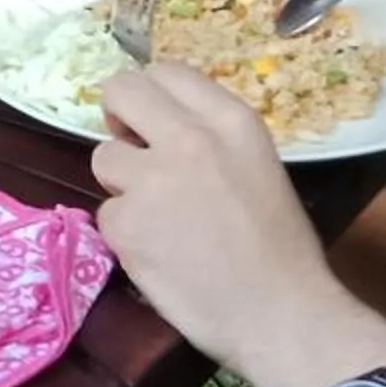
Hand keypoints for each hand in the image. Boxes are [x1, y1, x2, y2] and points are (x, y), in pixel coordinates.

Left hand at [89, 66, 357, 386]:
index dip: (151, 95)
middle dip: (117, 117)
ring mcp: (152, 179)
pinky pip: (107, 214)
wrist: (282, 314)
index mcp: (232, 121)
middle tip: (131, 149)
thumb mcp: (259, 167)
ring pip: (104, 157)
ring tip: (159, 218)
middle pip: (121, 91)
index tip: (152, 121)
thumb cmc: (282, 251)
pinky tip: (160, 255)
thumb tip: (161, 129)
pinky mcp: (126, 223)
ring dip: (122, 185)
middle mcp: (189, 138)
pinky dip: (125, 233)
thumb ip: (212, 140)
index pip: (167, 72)